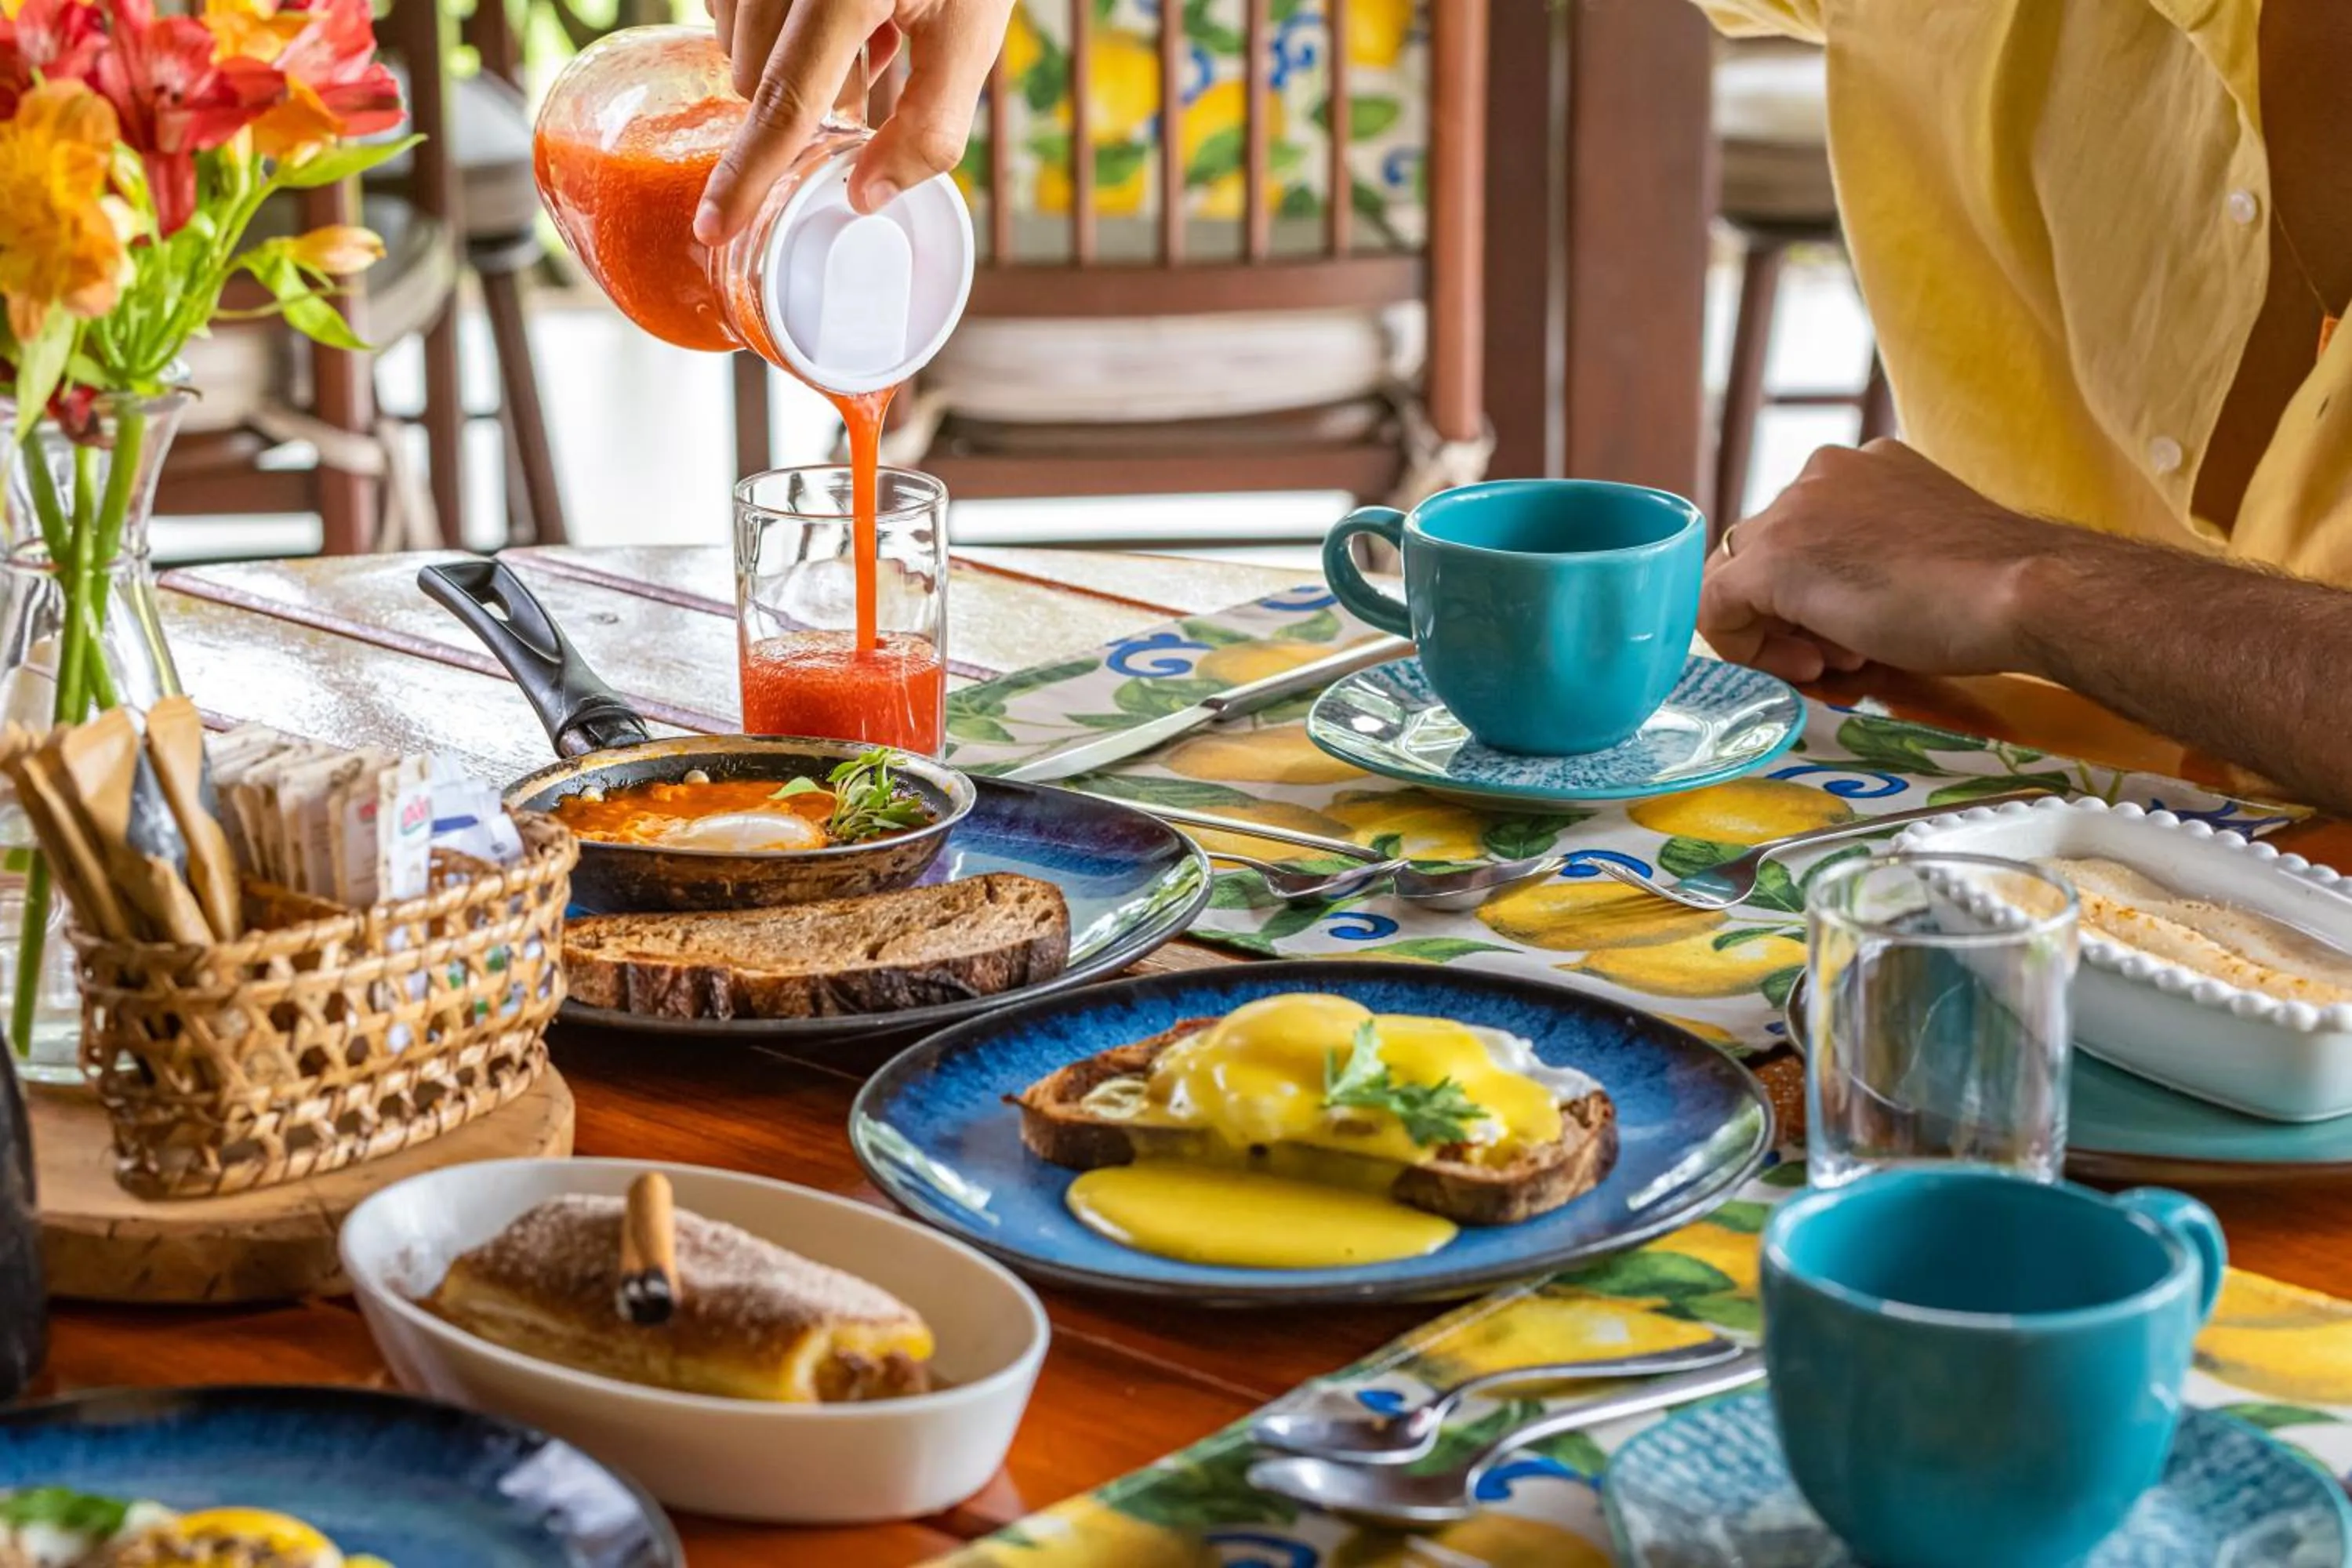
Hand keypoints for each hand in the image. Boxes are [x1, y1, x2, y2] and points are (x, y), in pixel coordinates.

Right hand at [696, 0, 1013, 244]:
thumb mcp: (971, 36)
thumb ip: (928, 127)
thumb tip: (863, 198)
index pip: (785, 103)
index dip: (748, 173)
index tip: (713, 227)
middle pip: (758, 78)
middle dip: (809, 93)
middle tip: (876, 57)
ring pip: (737, 43)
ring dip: (788, 55)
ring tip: (858, 21)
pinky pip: (728, 3)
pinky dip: (771, 19)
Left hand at [1700, 440, 2078, 682]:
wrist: (2023, 590)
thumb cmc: (1992, 589)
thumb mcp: (1917, 556)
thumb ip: (1867, 560)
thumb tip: (1828, 610)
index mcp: (1862, 466)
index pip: (1801, 532)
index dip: (1814, 597)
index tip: (1850, 637)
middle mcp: (1821, 472)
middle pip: (1767, 555)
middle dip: (1796, 616)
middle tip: (1845, 658)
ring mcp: (1793, 509)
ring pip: (1741, 581)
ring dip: (1780, 633)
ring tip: (1841, 663)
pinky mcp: (1773, 558)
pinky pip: (1715, 607)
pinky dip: (1748, 648)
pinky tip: (1807, 668)